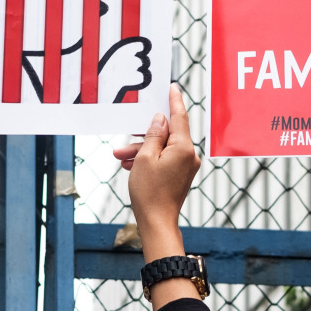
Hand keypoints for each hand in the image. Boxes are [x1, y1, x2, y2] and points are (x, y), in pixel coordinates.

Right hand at [113, 85, 198, 257]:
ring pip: (162, 148)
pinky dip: (148, 159)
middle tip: (127, 132)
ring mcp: (186, 166)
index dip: (174, 100)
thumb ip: (152, 135)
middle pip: (167, 134)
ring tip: (120, 155)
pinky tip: (130, 164)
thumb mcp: (144, 158)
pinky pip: (164, 159)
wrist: (156, 223)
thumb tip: (159, 120)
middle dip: (144, 135)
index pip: (179, 117)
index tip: (172, 87)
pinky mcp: (180, 175)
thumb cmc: (149, 192)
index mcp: (183, 147)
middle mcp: (189, 155)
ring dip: (142, 150)